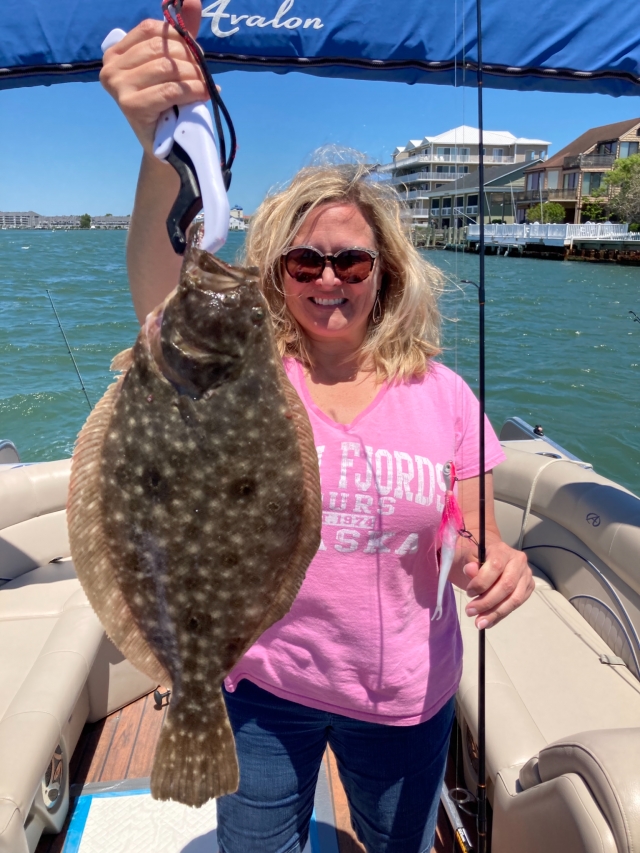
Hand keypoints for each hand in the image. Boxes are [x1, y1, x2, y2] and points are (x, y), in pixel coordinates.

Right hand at [100, 0, 204, 154]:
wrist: (165, 146)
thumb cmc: (167, 104)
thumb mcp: (172, 64)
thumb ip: (180, 32)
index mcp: (116, 52)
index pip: (152, 29)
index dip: (179, 38)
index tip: (195, 55)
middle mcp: (111, 67)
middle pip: (161, 48)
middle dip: (190, 58)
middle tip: (204, 73)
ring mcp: (118, 86)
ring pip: (167, 68)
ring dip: (194, 76)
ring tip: (205, 85)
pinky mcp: (131, 106)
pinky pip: (170, 90)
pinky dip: (192, 90)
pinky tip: (204, 94)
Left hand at [462, 540, 533, 628]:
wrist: (488, 559)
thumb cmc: (477, 559)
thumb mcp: (469, 558)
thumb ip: (470, 565)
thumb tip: (470, 570)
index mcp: (503, 550)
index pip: (496, 567)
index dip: (482, 582)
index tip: (468, 593)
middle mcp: (518, 561)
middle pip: (507, 586)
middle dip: (487, 602)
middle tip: (470, 612)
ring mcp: (526, 576)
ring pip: (514, 599)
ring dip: (495, 613)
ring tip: (479, 622)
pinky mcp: (527, 588)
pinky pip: (516, 605)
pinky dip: (501, 615)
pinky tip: (488, 621)